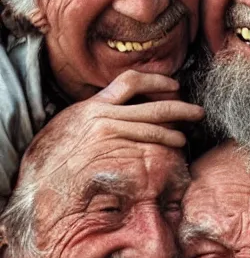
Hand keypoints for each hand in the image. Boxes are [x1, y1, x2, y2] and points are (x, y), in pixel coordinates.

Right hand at [23, 70, 203, 179]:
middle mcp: (103, 116)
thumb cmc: (57, 153)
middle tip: (197, 112)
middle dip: (180, 108)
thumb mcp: (73, 123)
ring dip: (174, 132)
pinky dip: (162, 146)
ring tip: (186, 136)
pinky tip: (173, 148)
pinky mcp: (113, 155)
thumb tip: (122, 109)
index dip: (156, 81)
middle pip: (151, 106)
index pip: (131, 82)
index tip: (173, 84)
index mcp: (94, 104)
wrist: (44, 177)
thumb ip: (97, 114)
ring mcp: (109, 136)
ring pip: (152, 128)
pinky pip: (144, 147)